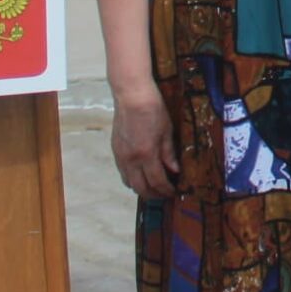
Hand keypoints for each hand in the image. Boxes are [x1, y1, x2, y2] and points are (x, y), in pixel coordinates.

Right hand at [110, 83, 178, 198]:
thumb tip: (175, 171)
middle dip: (153, 195)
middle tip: (164, 194)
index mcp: (146, 154)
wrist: (131, 96)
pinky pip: (123, 172)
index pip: (157, 181)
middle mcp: (131, 159)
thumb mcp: (167, 131)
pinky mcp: (115, 150)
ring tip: (153, 187)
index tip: (173, 192)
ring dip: (141, 188)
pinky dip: (132, 178)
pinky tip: (141, 174)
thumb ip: (169, 154)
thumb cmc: (153, 110)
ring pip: (129, 182)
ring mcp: (121, 156)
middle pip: (140, 188)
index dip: (166, 190)